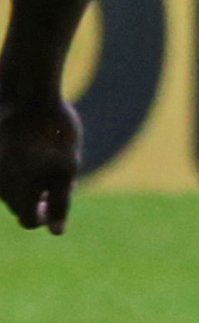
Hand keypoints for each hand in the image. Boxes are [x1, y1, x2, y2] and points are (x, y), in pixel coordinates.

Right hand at [0, 95, 76, 233]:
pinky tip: (24, 146)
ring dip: (21, 178)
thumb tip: (55, 232)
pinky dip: (11, 164)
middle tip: (50, 170)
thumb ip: (60, 202)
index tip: (53, 199)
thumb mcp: (68, 166)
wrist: (24, 90)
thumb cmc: (52, 129)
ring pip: (6, 185)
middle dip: (32, 195)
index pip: (29, 221)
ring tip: (38, 152)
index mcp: (18, 193)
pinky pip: (1, 169)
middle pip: (16, 203)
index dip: (44, 215)